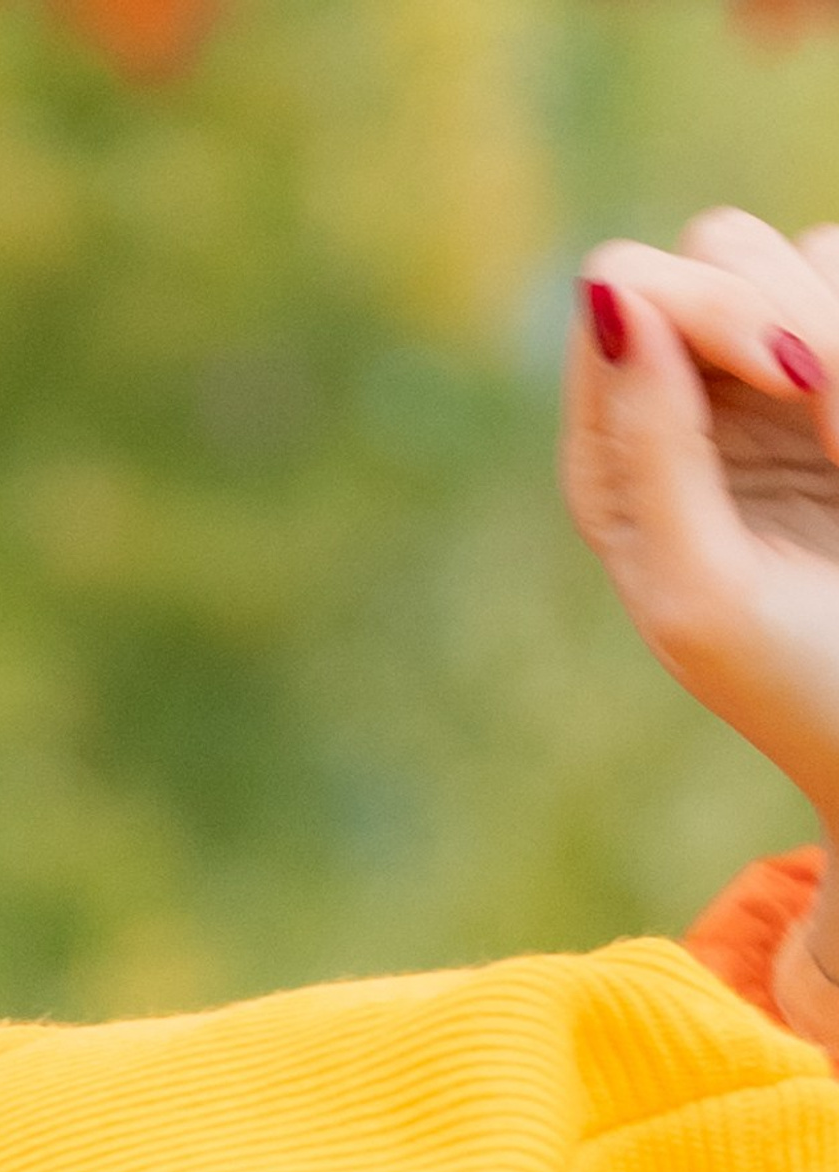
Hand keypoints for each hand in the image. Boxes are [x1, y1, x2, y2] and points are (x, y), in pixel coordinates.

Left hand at [564, 209, 838, 949]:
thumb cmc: (792, 676)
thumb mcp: (702, 588)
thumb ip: (650, 449)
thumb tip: (616, 294)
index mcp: (615, 458)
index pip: (628, 292)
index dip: (713, 305)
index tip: (788, 373)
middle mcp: (682, 402)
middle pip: (716, 250)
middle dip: (792, 312)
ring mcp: (770, 384)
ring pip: (801, 255)